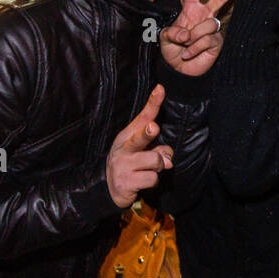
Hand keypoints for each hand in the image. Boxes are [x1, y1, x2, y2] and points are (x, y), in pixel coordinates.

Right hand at [106, 85, 173, 208]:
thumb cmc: (132, 165)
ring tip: (147, 170)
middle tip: (154, 128)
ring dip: (158, 168)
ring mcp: (123, 166)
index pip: (143, 117)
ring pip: (156, 161)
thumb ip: (160, 151)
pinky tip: (141, 182)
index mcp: (127, 136)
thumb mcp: (144, 153)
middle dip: (148, 133)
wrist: (110, 189)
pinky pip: (153, 179)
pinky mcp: (125, 183)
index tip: (161, 88)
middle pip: (140, 138)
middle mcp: (123, 148)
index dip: (153, 102)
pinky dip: (153, 182)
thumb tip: (168, 162)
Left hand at [160, 0, 243, 76]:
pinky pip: (207, 39)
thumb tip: (185, 33)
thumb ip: (173, 32)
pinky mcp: (217, 42)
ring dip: (192, 37)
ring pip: (209, 24)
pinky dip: (194, 48)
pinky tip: (189, 54)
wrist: (180, 70)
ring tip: (185, 46)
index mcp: (191, 10)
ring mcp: (212, 29)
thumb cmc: (173, 51)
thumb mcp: (166, 38)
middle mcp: (205, 16)